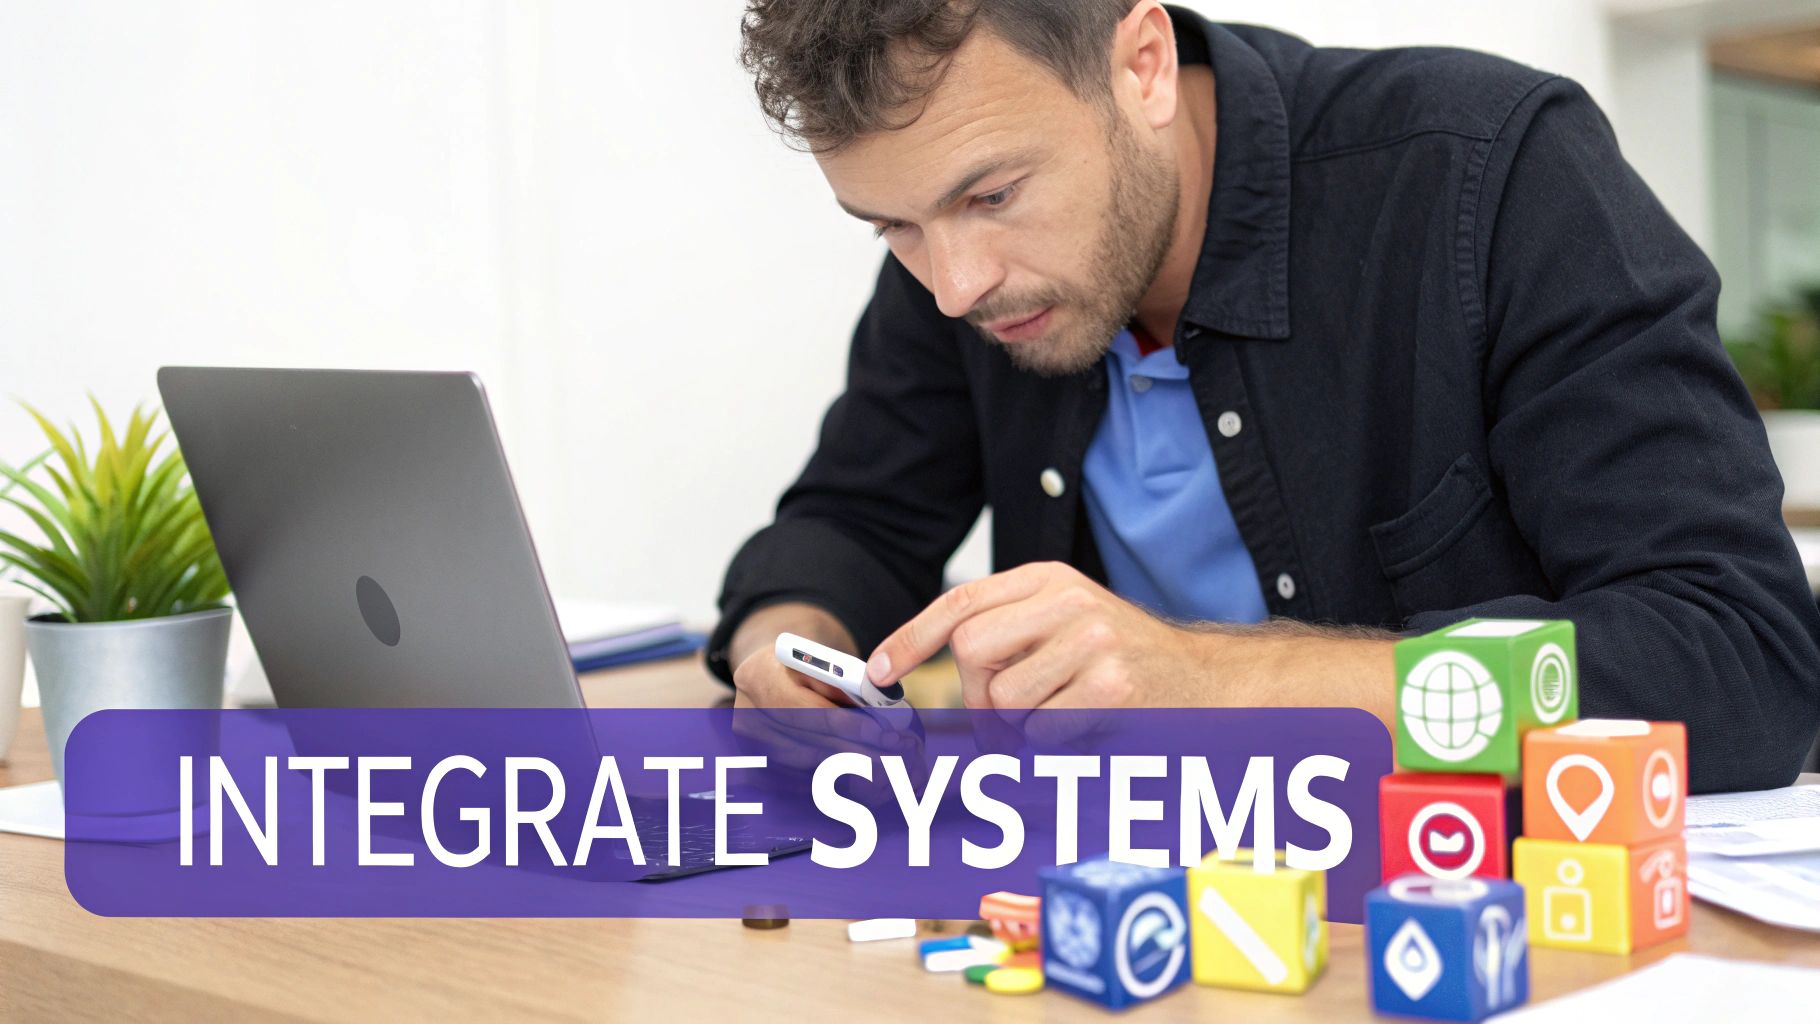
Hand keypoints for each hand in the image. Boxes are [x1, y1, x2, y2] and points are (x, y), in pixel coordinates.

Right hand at [727, 602, 919, 772]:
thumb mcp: (824, 661)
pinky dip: (830, 779)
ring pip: (805, 765)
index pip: (803, 708)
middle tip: (892, 756)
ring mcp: (748, 746)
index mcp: (756, 675)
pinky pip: (799, 780)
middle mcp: (745, 713)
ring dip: (847, 769)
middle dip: (854, 750)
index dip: (843, 723)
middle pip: (806, 741)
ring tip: (884, 766)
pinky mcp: (757, 767)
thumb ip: (848, 683)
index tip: (879, 731)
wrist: (772, 676)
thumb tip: (884, 708)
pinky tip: (860, 776)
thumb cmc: (805, 666)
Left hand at [866, 562, 1217, 714]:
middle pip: (972, 653)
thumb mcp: (1060, 624)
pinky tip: (1089, 724)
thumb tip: (936, 681)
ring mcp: (1092, 639)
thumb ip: (1004, 635)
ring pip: (1005, 699)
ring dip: (1023, 723)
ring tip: (1064, 710)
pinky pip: (1043, 729)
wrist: (1204, 681)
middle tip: (1011, 711)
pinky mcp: (1112, 684)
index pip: (961, 603)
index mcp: (1048, 578)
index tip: (878, 669)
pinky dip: (1055, 741)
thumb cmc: (1121, 660)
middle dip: (978, 695)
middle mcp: (1068, 599)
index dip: (911, 637)